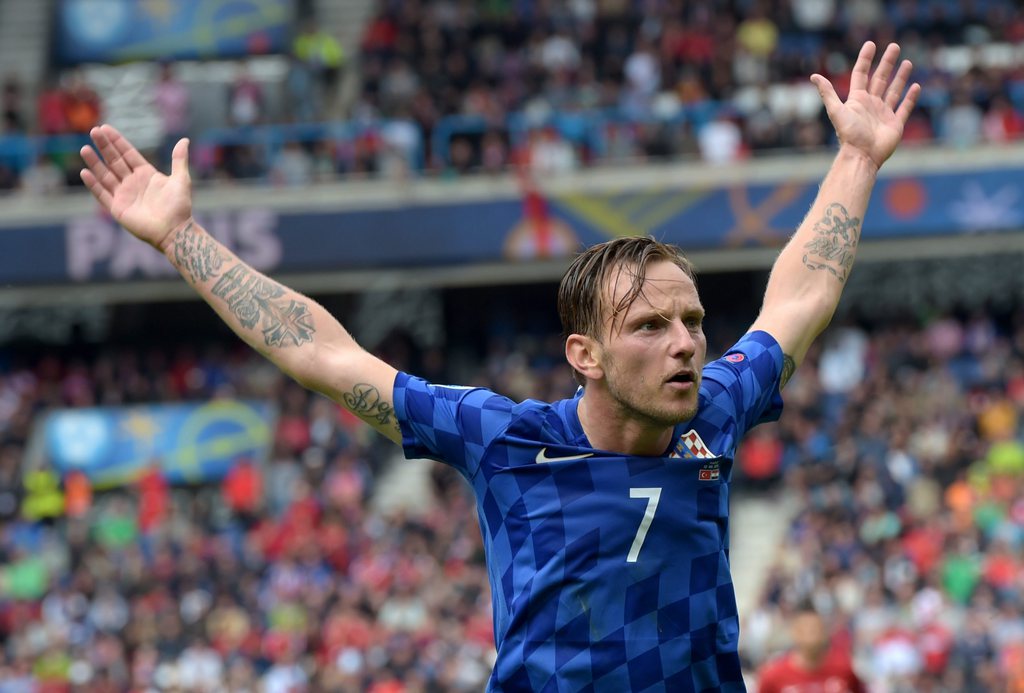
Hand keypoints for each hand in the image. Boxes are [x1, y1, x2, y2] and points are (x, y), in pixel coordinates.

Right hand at [80, 124, 192, 251]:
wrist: (175, 231)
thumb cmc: (179, 207)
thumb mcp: (181, 179)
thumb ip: (179, 160)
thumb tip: (185, 139)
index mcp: (146, 174)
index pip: (128, 154)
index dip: (117, 142)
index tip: (105, 128)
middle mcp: (132, 183)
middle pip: (114, 161)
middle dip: (104, 147)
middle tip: (93, 131)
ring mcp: (123, 195)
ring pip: (105, 175)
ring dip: (95, 163)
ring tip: (85, 149)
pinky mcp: (117, 209)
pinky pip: (102, 194)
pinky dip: (93, 184)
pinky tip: (85, 172)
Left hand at [812, 41, 920, 170]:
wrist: (862, 155)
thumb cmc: (849, 134)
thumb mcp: (836, 111)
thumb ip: (827, 93)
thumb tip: (814, 76)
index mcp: (857, 100)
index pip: (861, 74)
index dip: (865, 59)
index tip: (870, 44)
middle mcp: (871, 104)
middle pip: (880, 78)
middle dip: (887, 63)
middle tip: (894, 46)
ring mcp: (883, 114)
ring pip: (893, 90)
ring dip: (900, 77)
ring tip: (907, 62)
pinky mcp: (895, 124)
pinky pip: (904, 107)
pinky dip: (910, 98)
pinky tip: (915, 86)